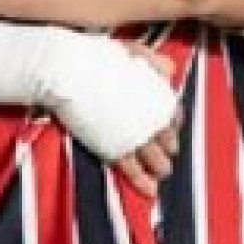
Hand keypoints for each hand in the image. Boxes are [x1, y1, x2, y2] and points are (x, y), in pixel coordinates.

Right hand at [110, 43, 178, 197]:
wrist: (70, 72)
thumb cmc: (97, 56)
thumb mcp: (131, 50)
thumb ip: (152, 60)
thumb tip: (170, 69)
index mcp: (159, 94)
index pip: (174, 114)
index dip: (171, 123)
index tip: (169, 128)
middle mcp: (153, 118)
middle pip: (168, 140)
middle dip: (168, 148)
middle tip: (165, 155)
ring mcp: (135, 136)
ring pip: (156, 159)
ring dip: (161, 168)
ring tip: (161, 174)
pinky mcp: (115, 149)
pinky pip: (133, 170)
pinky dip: (143, 182)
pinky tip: (150, 192)